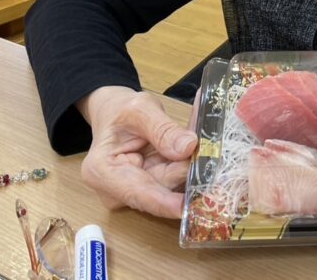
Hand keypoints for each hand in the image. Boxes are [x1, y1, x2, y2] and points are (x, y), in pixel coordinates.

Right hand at [77, 85, 199, 218]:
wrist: (114, 114)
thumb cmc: (119, 111)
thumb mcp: (139, 110)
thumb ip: (162, 129)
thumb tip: (188, 147)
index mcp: (104, 173)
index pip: (137, 193)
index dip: (164, 202)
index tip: (187, 206)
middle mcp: (119, 191)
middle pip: (162, 187)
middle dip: (187, 171)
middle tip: (212, 152)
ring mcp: (138, 192)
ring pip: (174, 182)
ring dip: (193, 162)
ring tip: (209, 140)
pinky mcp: (155, 187)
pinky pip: (178, 175)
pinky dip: (190, 159)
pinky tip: (204, 142)